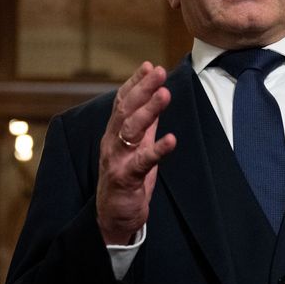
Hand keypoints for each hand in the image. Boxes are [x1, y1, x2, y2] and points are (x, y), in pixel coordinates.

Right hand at [96, 62, 176, 244]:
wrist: (113, 217)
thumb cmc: (126, 179)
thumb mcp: (137, 146)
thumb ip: (145, 123)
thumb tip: (157, 96)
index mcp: (115, 132)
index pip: (123, 101)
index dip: (135, 82)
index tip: (150, 66)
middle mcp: (112, 142)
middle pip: (125, 110)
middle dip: (142, 89)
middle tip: (159, 72)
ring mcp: (117, 159)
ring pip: (130, 130)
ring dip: (148, 111)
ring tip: (165, 95)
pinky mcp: (125, 178)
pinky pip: (141, 162)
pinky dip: (157, 149)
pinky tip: (172, 139)